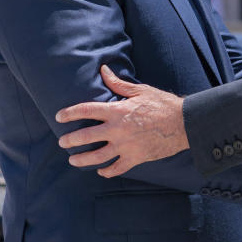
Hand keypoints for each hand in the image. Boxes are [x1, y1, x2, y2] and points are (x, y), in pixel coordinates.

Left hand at [56, 65, 187, 176]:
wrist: (182, 123)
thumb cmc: (162, 104)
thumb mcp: (140, 90)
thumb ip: (118, 83)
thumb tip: (103, 70)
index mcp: (117, 111)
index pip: (86, 110)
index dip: (70, 113)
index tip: (59, 116)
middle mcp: (117, 130)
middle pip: (85, 137)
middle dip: (70, 140)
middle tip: (62, 142)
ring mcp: (125, 146)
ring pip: (97, 157)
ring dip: (82, 160)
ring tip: (73, 160)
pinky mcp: (135, 158)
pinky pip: (116, 168)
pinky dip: (107, 171)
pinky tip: (101, 170)